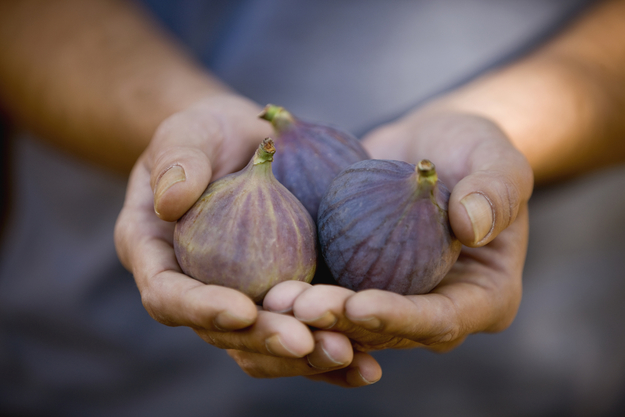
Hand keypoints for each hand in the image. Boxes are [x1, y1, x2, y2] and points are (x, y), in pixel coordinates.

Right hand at [113, 94, 379, 385]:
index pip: (169, 296)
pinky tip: (370, 357)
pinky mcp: (284, 291)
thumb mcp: (185, 135)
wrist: (243, 142)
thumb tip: (170, 201)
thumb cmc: (205, 136)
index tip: (244, 310)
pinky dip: (337, 340)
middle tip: (306, 343)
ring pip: (269, 340)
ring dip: (308, 355)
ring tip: (350, 354)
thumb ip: (177, 162)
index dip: (202, 309)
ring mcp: (244, 295)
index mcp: (160, 259)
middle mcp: (200, 289)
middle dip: (266, 341)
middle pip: (226, 332)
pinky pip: (306, 325)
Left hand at [264, 110, 532, 353]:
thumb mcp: (497, 158)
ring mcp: (393, 299)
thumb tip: (473, 225)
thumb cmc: (474, 150)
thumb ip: (497, 190)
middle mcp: (434, 310)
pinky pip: (327, 292)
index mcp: (482, 298)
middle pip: (386, 330)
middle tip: (300, 308)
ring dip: (310, 316)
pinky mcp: (357, 280)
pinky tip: (264, 285)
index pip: (442, 320)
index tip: (360, 304)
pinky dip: (297, 293)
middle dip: (341, 323)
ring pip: (348, 322)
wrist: (431, 148)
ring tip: (273, 300)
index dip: (401, 317)